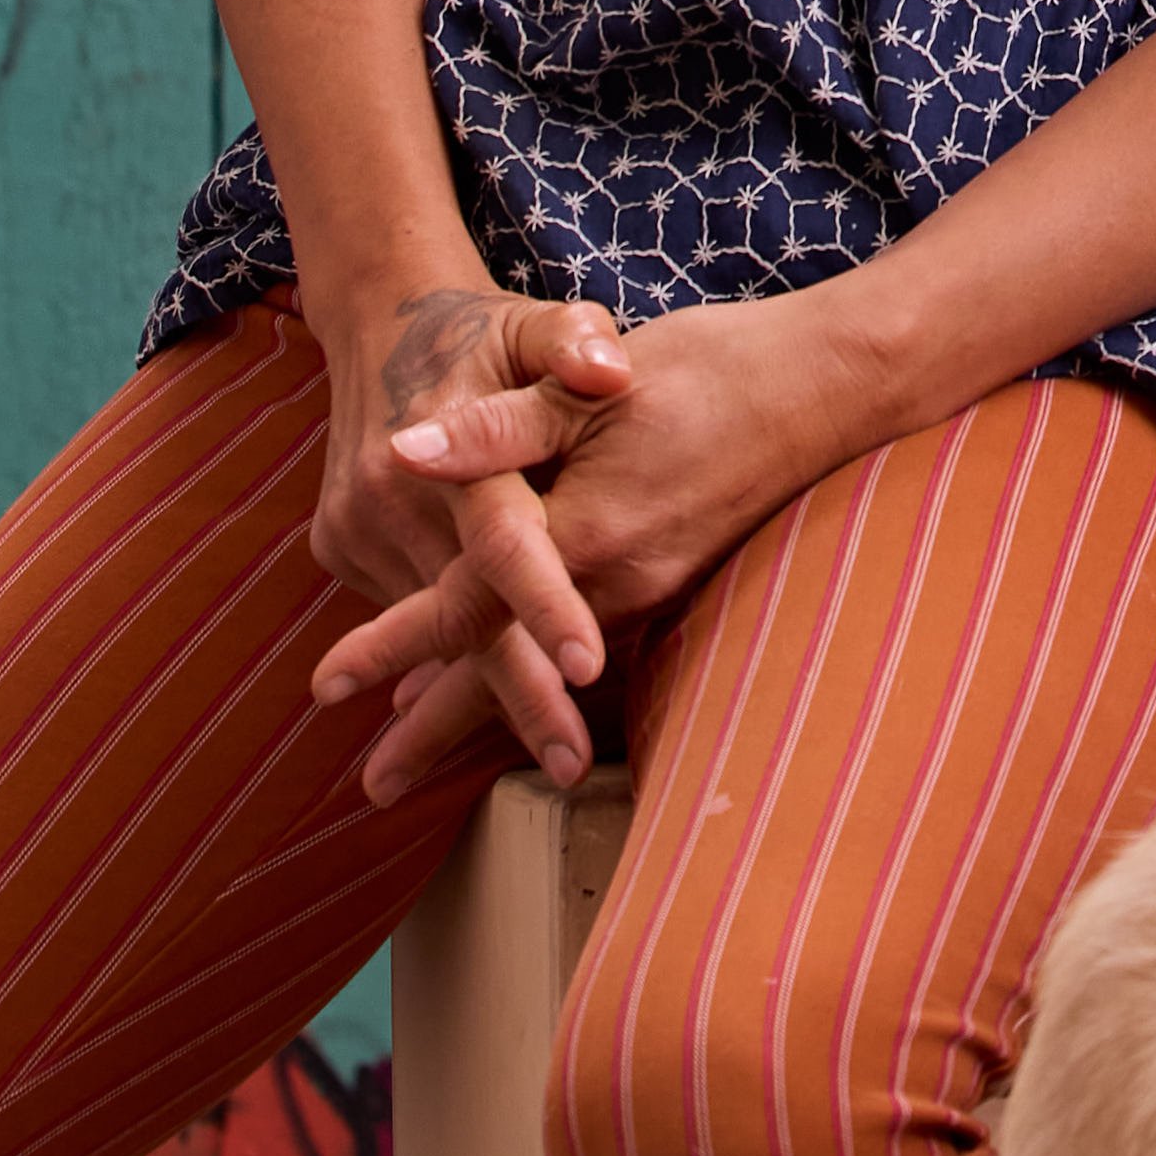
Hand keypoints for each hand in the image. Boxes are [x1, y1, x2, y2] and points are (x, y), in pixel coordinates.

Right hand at [308, 274, 628, 795]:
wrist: (376, 323)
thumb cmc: (482, 332)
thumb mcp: (533, 321)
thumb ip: (573, 342)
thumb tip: (613, 372)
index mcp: (446, 440)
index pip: (502, 537)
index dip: (543, 602)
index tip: (587, 666)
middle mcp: (391, 495)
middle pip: (466, 613)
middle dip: (521, 696)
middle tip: (573, 766)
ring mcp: (357, 528)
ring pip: (435, 627)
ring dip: (486, 690)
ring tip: (558, 759)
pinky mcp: (341, 549)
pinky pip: (409, 610)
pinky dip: (450, 654)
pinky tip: (495, 704)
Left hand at [312, 281, 902, 801]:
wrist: (832, 388)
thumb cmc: (712, 368)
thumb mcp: (594, 379)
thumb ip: (498, 425)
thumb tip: (403, 452)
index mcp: (583, 531)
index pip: (466, 606)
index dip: (392, 646)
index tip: (324, 688)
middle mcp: (615, 581)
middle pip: (502, 668)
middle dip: (433, 730)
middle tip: (370, 787)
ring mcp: (650, 588)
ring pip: (541, 663)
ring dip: (480, 703)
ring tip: (416, 741)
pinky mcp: (672, 578)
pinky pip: (581, 643)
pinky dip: (533, 666)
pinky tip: (509, 671)